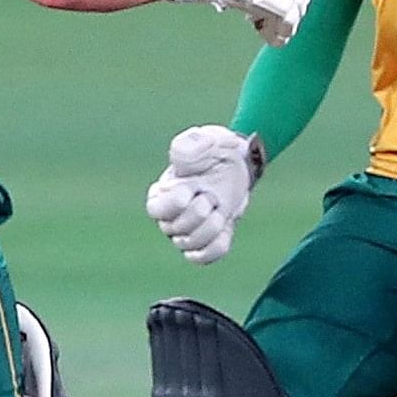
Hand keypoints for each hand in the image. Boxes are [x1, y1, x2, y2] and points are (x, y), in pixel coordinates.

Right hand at [144, 125, 261, 264]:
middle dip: (203, 210)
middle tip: (213, 194)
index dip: (180, 202)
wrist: (239, 165)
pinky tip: (226, 226)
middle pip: (178, 229)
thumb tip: (184, 157)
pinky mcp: (203, 244)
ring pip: (191, 245)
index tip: (196, 185)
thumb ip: (192, 145)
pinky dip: (218, 243)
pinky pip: (203, 257)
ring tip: (221, 208)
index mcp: (161, 192)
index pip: (157, 210)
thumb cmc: (217, 150)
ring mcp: (184, 233)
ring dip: (214, 226)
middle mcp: (168, 217)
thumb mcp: (206, 140)